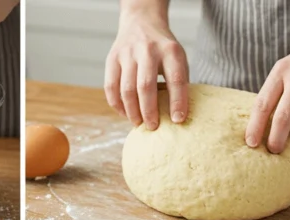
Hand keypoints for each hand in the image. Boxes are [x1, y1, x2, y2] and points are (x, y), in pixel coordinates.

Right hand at [104, 4, 187, 129]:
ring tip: (138, 123)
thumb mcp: (178, 58)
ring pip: (126, 89)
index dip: (177, 102)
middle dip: (149, 111)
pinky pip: (110, 86)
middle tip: (153, 127)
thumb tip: (177, 117)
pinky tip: (124, 113)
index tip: (178, 120)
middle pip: (146, 86)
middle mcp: (148, 50)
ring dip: (132, 111)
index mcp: (170, 51)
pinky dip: (117, 104)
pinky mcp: (112, 58)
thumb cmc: (164, 50)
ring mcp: (127, 53)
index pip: (176, 79)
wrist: (141, 22)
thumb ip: (179, 82)